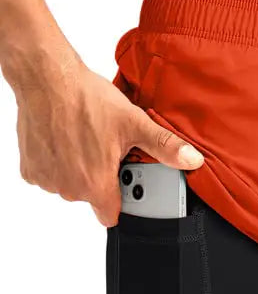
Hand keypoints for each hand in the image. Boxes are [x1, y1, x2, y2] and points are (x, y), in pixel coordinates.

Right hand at [12, 44, 203, 225]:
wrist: (47, 78)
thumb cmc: (86, 99)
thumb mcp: (135, 124)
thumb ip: (165, 147)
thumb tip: (192, 159)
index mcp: (95, 184)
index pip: (112, 215)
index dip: (122, 201)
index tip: (128, 185)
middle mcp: (69, 188)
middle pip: (92, 197)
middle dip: (102, 178)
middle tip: (108, 151)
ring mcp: (47, 179)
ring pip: (70, 184)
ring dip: (79, 169)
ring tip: (87, 140)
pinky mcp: (30, 168)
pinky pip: (50, 174)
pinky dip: (58, 161)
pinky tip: (67, 139)